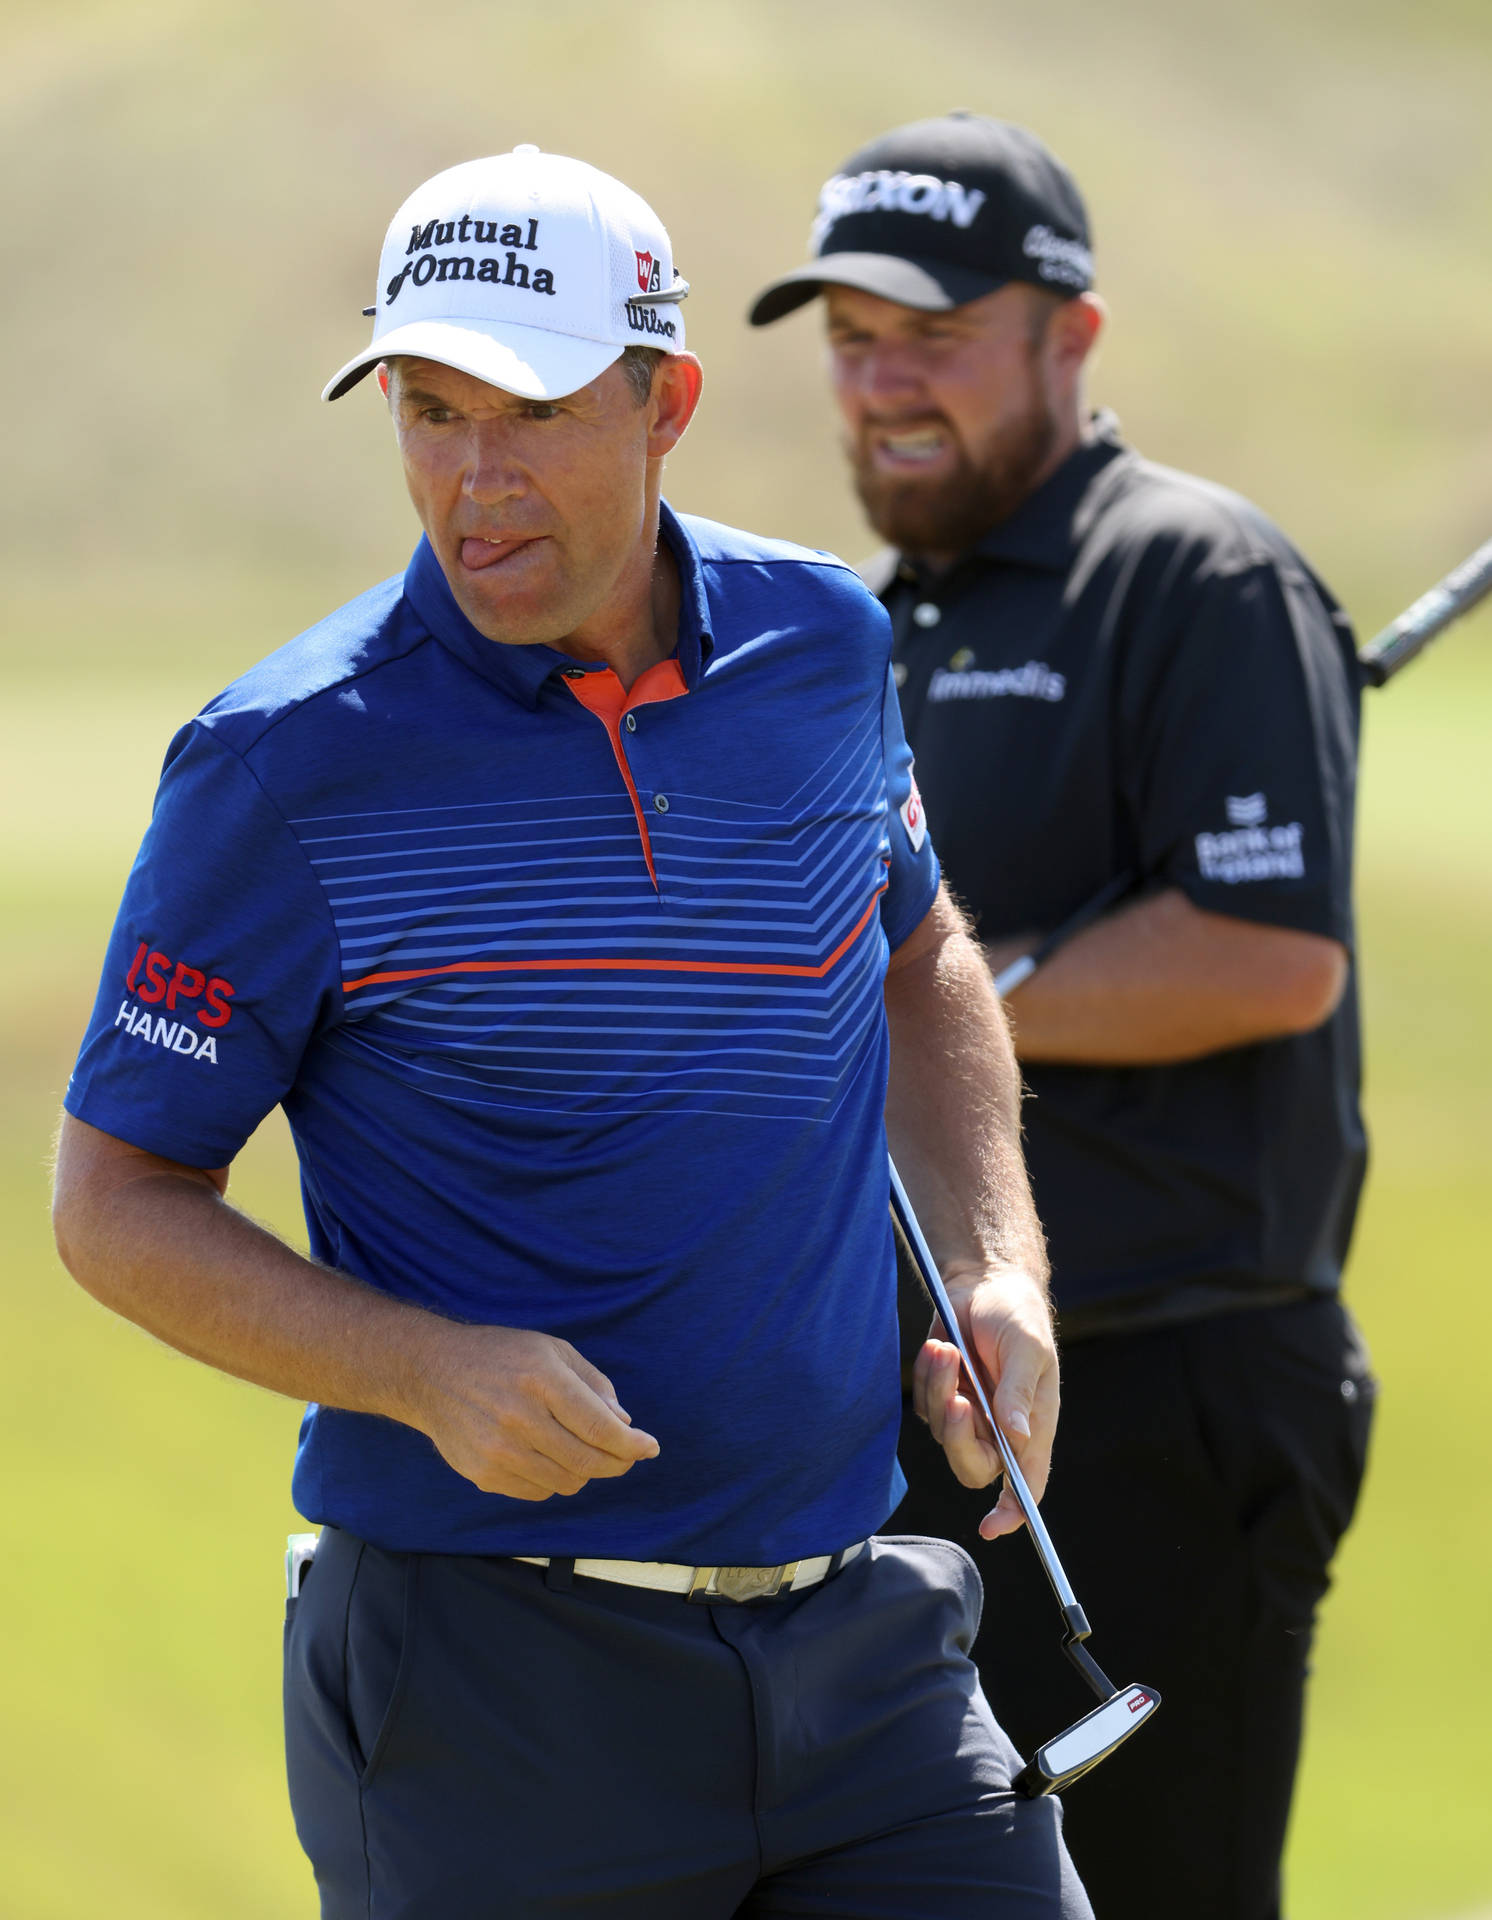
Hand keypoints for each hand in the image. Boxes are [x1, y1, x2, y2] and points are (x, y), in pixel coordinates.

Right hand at [403, 1322, 659, 1500]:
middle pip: (588, 1461)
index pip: (600, 1428)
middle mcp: (520, 1418)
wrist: (431, 1373)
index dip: (632, 1444)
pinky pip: (537, 1492)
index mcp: (542, 1380)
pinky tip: (545, 1456)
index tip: (650, 1447)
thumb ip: (594, 1384)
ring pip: (567, 1482)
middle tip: (625, 1456)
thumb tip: (624, 1424)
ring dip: (584, 1471)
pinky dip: (552, 1480)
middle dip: (617, 1462)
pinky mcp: (483, 1474)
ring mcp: (498, 1450)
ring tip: (579, 1450)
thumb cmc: (501, 1356)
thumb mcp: (552, 1350)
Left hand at [911, 1265, 1057, 1540]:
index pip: (1027, 1485)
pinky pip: (924, 1404)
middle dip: (959, 1436)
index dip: (1013, 1512)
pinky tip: (941, 1344)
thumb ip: (1019, 1393)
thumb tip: (1016, 1437)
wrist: (984, 1282)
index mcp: (1034, 1427)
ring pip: (942, 1433)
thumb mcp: (1027, 1349)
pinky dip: (928, 1375)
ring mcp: (969, 1414)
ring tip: (948, 1349)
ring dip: (940, 1390)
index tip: (992, 1527)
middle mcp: (1000, 1430)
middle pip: (972, 1466)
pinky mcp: (941, 1395)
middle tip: (957, 1399)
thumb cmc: (1018, 1316)